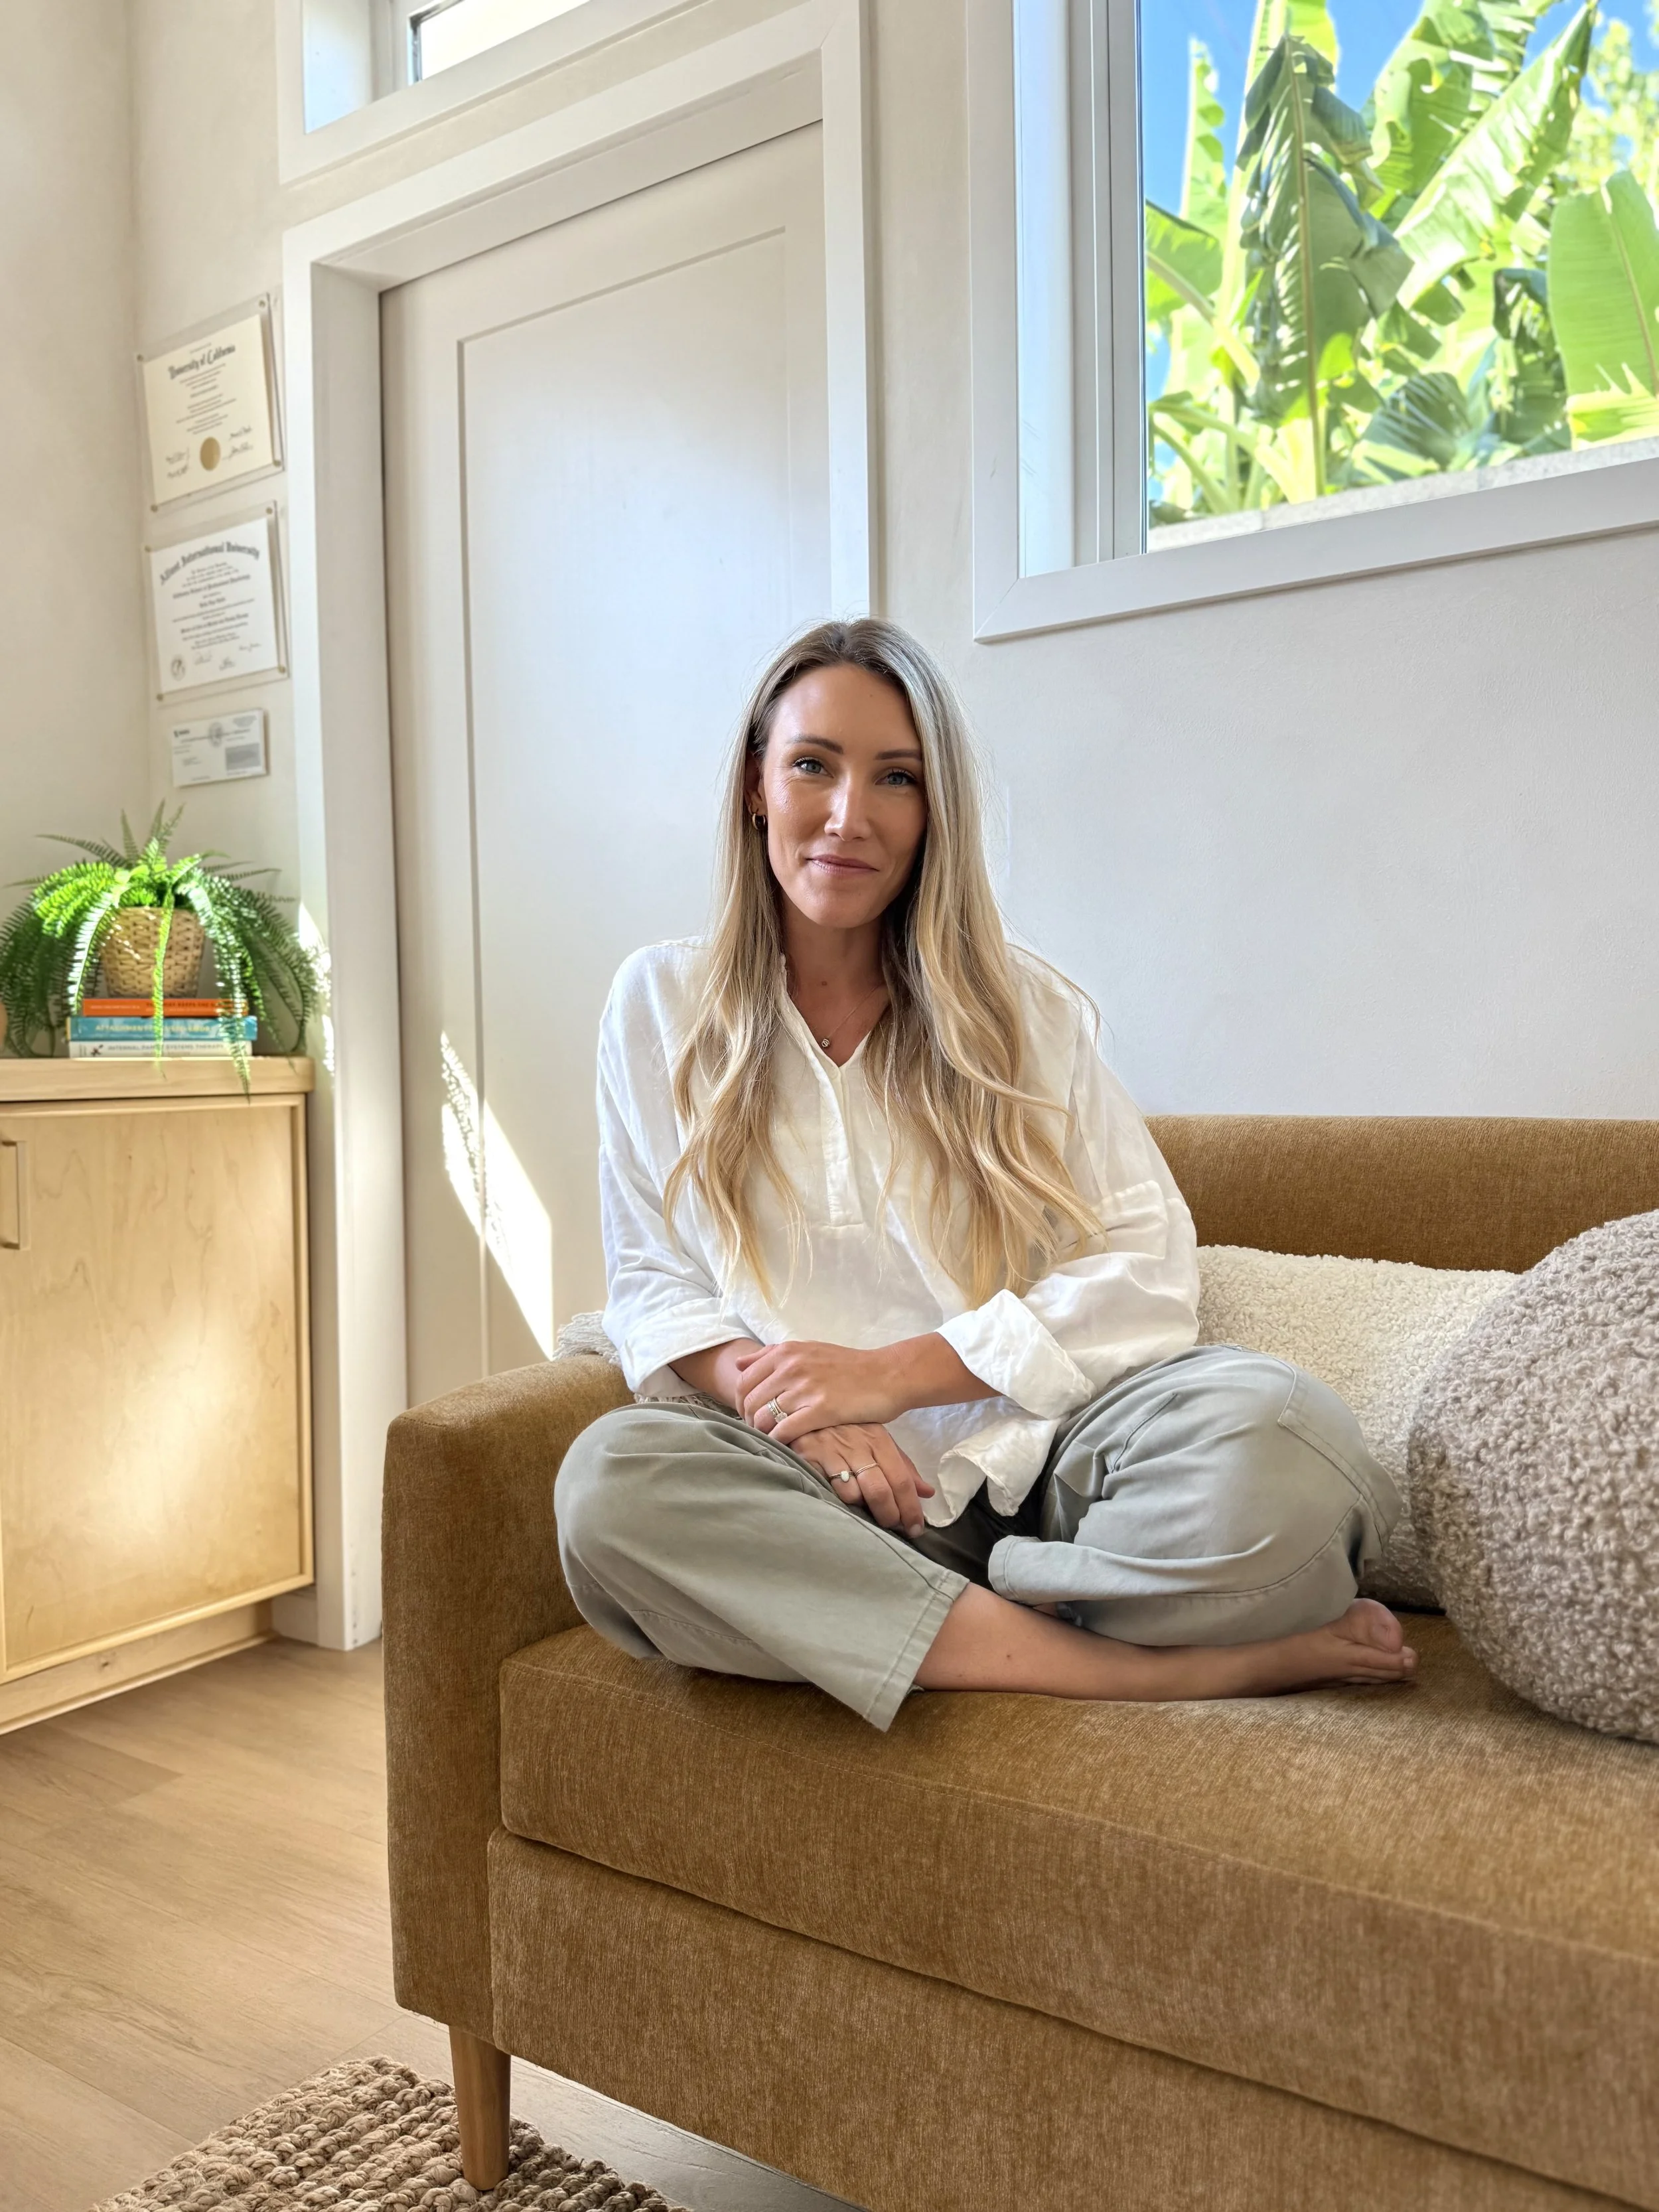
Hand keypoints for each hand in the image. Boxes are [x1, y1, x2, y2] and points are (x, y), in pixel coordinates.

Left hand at [734, 1339, 899, 1441]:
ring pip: (763, 1417)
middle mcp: (791, 1367)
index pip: (743, 1381)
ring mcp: (806, 1388)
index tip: (750, 1415)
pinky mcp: (821, 1409)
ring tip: (773, 1440)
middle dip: (749, 1421)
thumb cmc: (848, 1366)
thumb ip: (773, 1355)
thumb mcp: (809, 1350)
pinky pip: (784, 1431)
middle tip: (760, 1432)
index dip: (740, 1403)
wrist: (887, 1374)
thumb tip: (739, 1363)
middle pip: (749, 1401)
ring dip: (763, 1433)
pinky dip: (779, 1442)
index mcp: (786, 1352)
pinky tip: (786, 1447)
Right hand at [792, 1423, 933, 1539]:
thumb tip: (928, 1493)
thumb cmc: (847, 1431)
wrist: (805, 1414)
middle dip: (889, 1516)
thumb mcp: (877, 1442)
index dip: (910, 1508)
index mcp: (878, 1439)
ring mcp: (832, 1451)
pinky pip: (828, 1491)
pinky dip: (839, 1503)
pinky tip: (842, 1504)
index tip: (916, 1528)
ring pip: (853, 1494)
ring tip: (864, 1512)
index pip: (901, 1479)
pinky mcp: (809, 1458)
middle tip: (892, 1529)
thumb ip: (902, 1467)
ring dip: (862, 1511)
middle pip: (880, 1490)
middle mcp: (857, 1444)